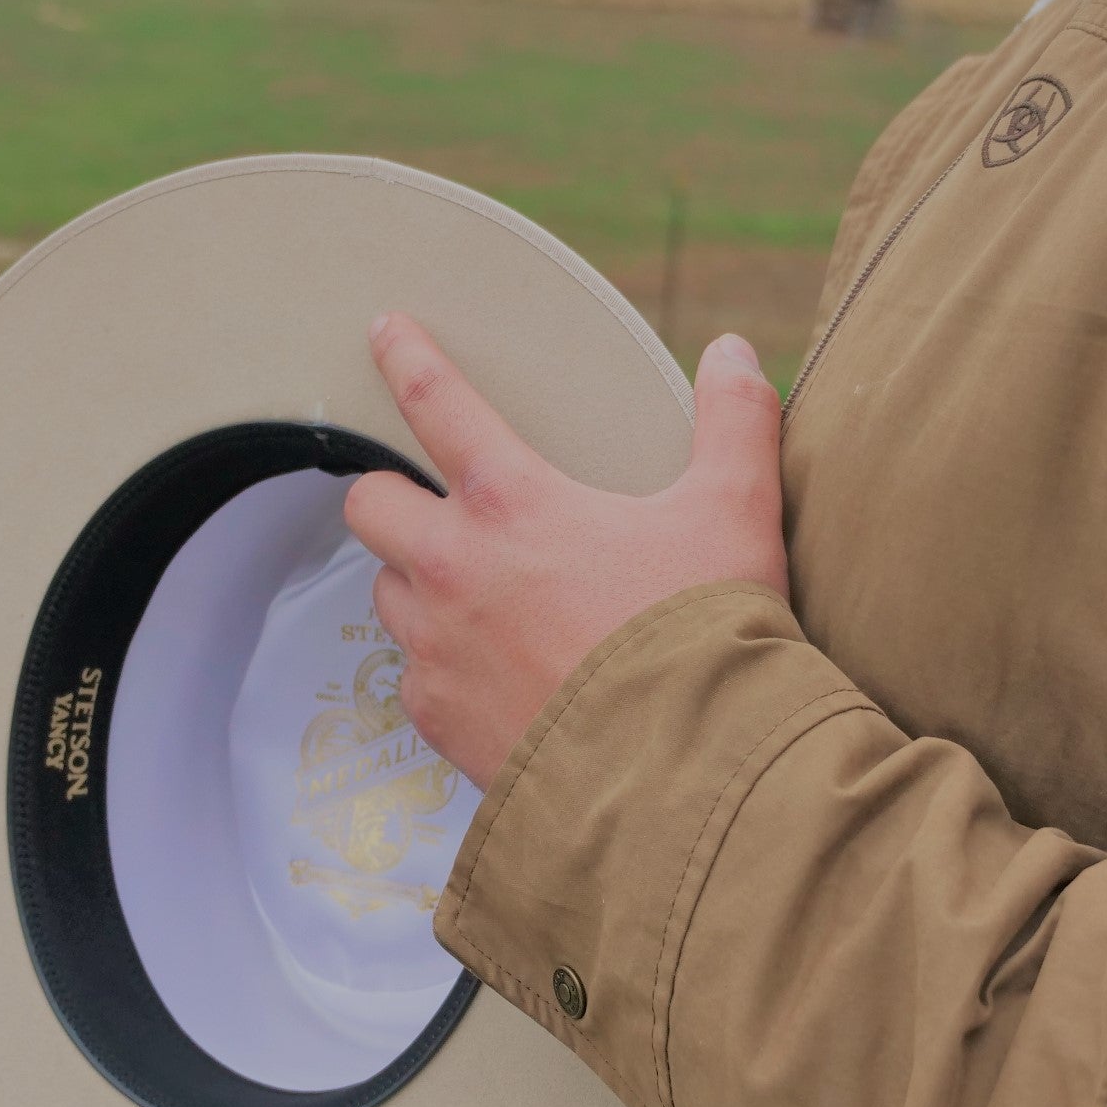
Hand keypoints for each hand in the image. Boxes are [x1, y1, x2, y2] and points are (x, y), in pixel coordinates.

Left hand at [344, 313, 787, 789]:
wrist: (680, 776)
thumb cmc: (704, 638)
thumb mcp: (736, 514)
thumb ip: (735, 424)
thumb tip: (735, 353)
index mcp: (515, 503)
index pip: (437, 405)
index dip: (406, 358)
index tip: (384, 331)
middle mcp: (456, 569)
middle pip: (371, 504)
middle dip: (392, 494)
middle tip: (434, 504)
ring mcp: (439, 649)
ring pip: (387, 591)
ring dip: (418, 582)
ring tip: (477, 596)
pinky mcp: (440, 719)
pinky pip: (414, 676)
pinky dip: (440, 666)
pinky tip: (492, 675)